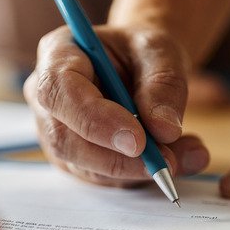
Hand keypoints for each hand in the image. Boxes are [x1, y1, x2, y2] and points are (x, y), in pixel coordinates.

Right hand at [23, 26, 209, 186]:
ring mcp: (55, 132)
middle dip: (117, 158)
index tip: (138, 139)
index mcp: (57, 54)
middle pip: (64, 139)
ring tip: (183, 156)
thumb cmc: (142, 53)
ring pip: (84, 166)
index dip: (94, 119)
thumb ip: (164, 84)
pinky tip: (172, 159)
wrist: (140, 68)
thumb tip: (164, 131)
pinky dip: (137, 175)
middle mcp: (46, 97)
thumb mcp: (161, 51)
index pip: (58, 91)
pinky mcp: (73, 159)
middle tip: (166, 160)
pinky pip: (101, 178)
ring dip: (135, 170)